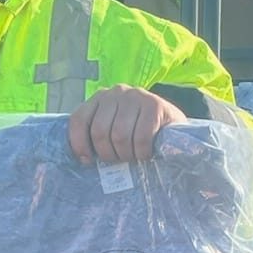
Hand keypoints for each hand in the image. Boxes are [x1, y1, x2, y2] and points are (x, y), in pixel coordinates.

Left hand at [69, 86, 187, 164]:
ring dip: (126, 155)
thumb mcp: (113, 128)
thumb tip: (82, 158)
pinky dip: (142, 153)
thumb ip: (96, 134)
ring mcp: (136, 96)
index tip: (87, 161)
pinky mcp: (155, 105)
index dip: (79, 144)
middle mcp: (116, 92)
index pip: (79, 120)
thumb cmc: (137, 132)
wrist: (173, 126)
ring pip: (120, 136)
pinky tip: (146, 154)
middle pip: (99, 131)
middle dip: (108, 154)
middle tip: (119, 160)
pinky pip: (141, 138)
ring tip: (133, 157)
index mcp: (100, 97)